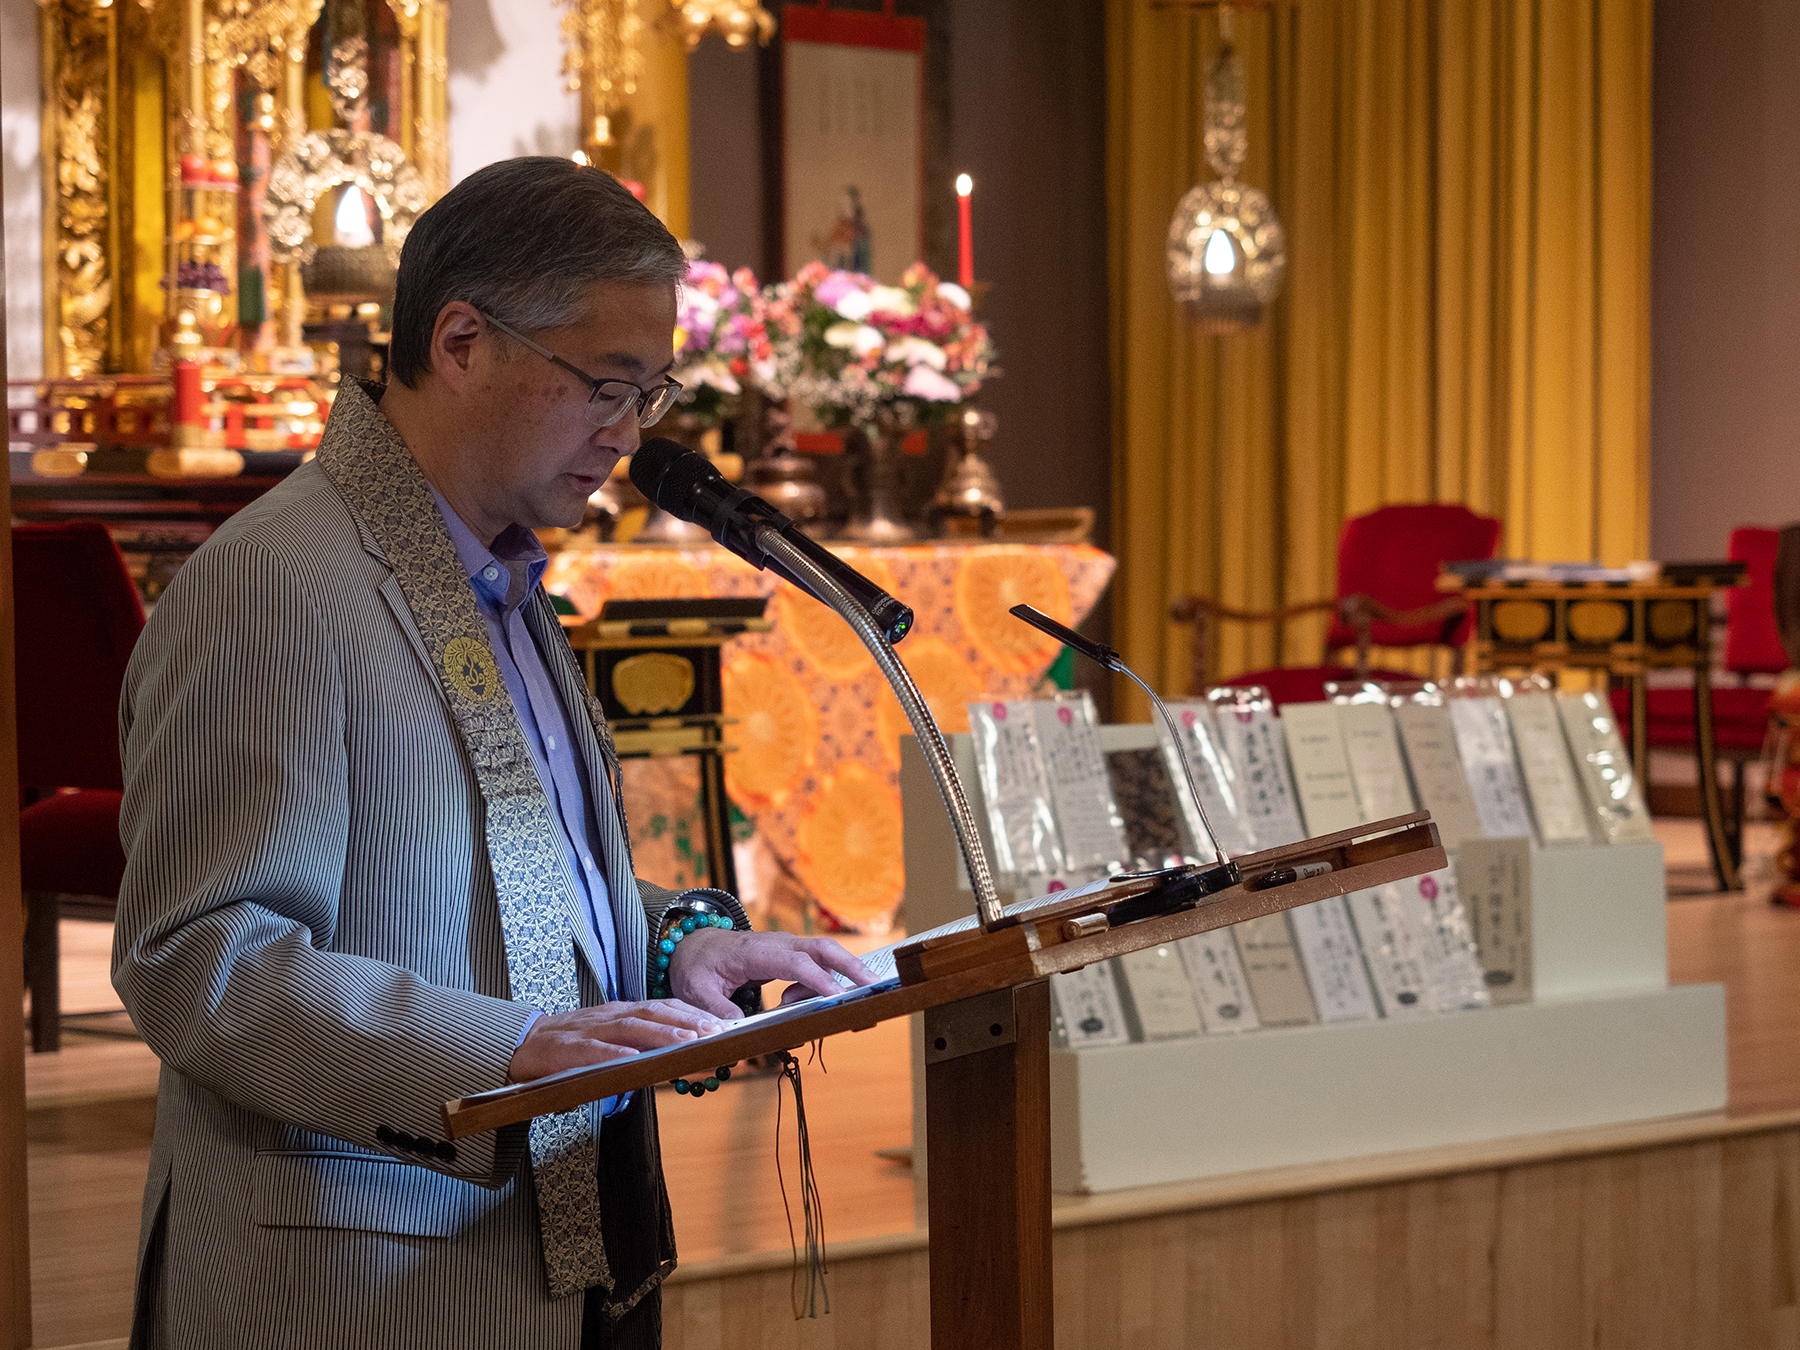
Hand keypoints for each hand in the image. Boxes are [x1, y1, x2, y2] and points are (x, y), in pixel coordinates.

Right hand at [507, 999, 725, 1082]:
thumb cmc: (573, 1047)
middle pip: (654, 1013)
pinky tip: (632, 1059)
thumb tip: (679, 1061)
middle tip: (716, 1033)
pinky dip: (613, 1054)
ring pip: (630, 1027)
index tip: (722, 1024)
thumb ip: (640, 1047)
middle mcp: (610, 1016)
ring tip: (688, 1042)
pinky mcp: (566, 1049)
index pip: (664, 1008)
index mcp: (623, 1013)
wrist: (522, 1044)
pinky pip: (592, 1050)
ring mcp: (588, 1030)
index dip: (693, 1014)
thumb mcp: (611, 1042)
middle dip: (688, 1022)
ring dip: (662, 1034)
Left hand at [667, 928, 875, 1018]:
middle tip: (875, 985)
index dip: (817, 979)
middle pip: (822, 949)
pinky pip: (814, 964)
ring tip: (829, 1005)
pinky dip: (818, 982)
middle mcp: (776, 944)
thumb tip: (737, 1029)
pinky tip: (792, 1002)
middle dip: (851, 965)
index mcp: (754, 951)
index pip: (794, 961)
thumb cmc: (697, 967)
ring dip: (841, 975)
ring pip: (825, 954)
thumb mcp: (696, 991)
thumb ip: (716, 1009)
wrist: (693, 946)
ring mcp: (785, 947)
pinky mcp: (788, 954)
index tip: (837, 996)